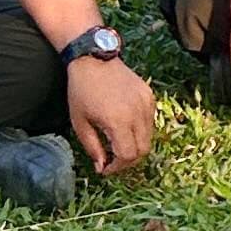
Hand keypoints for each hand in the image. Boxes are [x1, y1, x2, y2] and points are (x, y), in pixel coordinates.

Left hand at [66, 56, 156, 173]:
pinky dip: (139, 131)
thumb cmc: (81, 92)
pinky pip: (149, 121)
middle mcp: (137, 113)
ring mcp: (146, 104)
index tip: (105, 169)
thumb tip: (102, 166)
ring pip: (149, 137)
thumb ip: (93, 148)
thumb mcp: (80, 123)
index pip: (128, 155)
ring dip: (134, 146)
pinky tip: (124, 126)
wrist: (94, 61)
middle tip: (113, 161)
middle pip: (143, 150)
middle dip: (128, 161)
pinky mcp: (150, 96)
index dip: (117, 167)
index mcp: (118, 121)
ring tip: (117, 144)